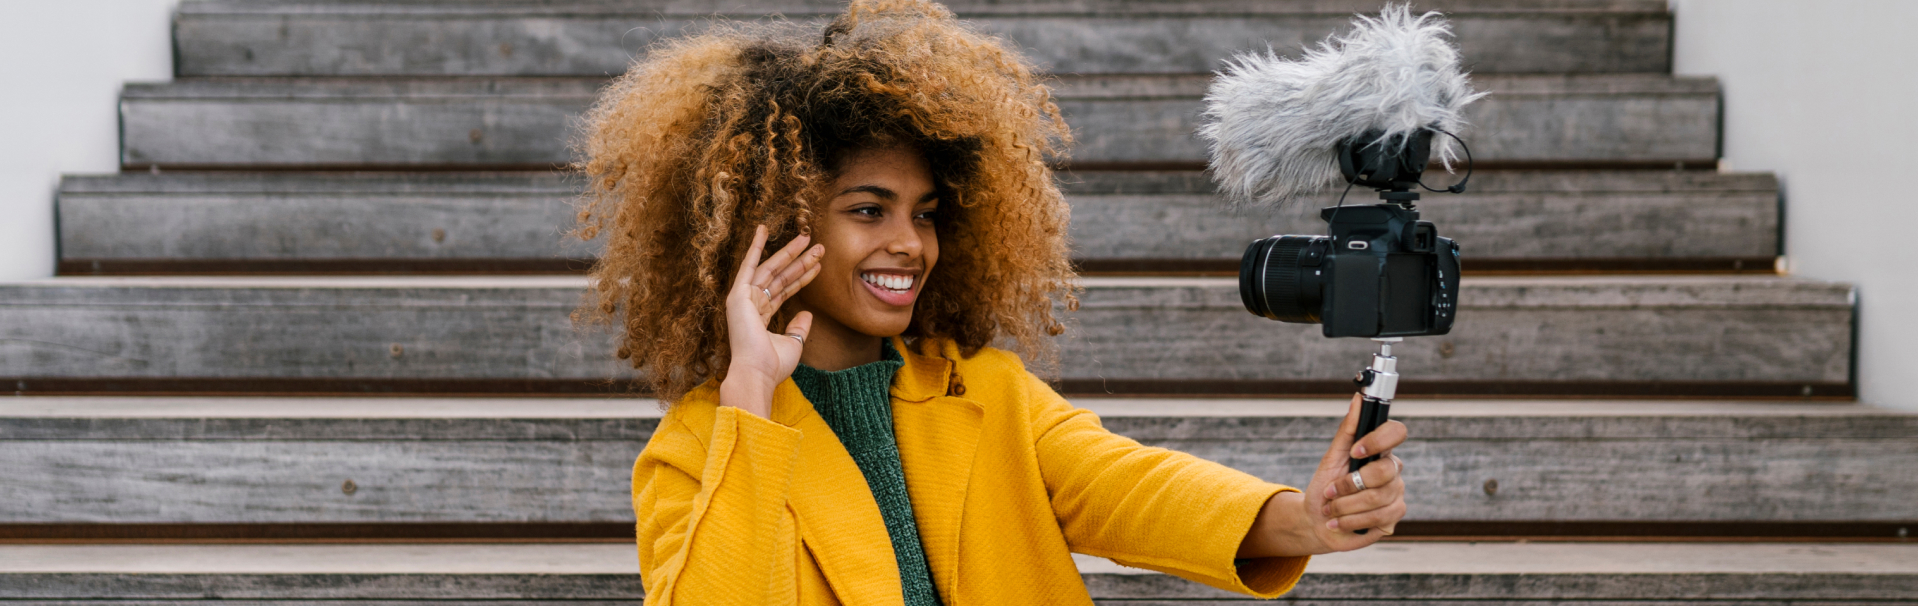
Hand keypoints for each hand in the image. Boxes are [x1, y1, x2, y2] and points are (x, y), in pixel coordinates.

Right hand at [719, 225, 823, 417]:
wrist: (757, 372)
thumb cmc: (772, 365)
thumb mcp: (794, 344)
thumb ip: (800, 327)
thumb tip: (807, 313)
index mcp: (762, 317)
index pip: (785, 290)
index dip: (802, 276)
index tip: (819, 265)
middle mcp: (752, 305)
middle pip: (780, 276)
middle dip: (800, 260)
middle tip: (818, 245)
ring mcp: (744, 298)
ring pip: (771, 269)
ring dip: (789, 252)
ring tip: (806, 236)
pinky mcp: (738, 294)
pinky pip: (749, 265)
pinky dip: (755, 246)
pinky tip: (763, 229)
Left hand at [1301, 393, 1407, 551]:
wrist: (1317, 521)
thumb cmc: (1325, 486)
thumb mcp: (1331, 457)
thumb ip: (1347, 430)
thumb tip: (1358, 399)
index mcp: (1380, 451)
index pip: (1396, 433)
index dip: (1378, 440)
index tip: (1355, 451)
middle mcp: (1392, 471)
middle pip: (1384, 471)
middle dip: (1349, 485)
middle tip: (1330, 491)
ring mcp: (1396, 494)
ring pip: (1378, 498)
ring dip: (1345, 506)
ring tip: (1330, 509)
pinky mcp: (1394, 517)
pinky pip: (1379, 518)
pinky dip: (1351, 521)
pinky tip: (1338, 522)